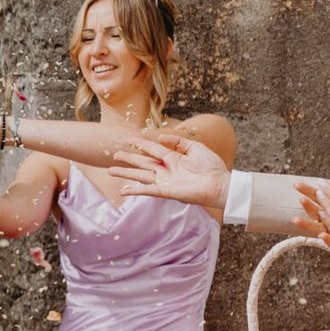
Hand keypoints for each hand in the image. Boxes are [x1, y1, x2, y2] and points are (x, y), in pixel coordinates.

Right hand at [109, 134, 229, 208]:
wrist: (219, 184)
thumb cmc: (211, 167)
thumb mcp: (196, 148)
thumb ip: (178, 142)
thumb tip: (159, 138)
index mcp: (173, 158)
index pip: (152, 149)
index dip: (140, 144)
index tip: (128, 140)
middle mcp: (165, 169)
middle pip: (142, 162)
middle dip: (128, 159)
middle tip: (115, 155)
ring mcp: (164, 181)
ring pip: (139, 176)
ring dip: (125, 174)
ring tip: (110, 171)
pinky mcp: (165, 192)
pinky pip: (146, 190)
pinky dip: (134, 190)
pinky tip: (122, 190)